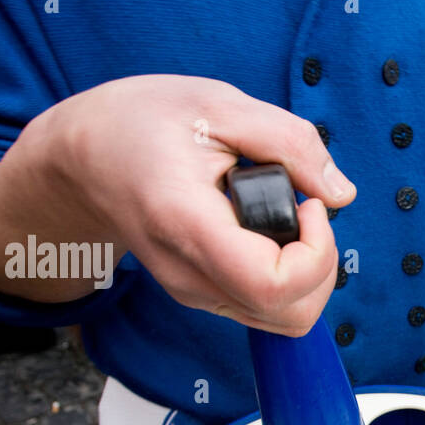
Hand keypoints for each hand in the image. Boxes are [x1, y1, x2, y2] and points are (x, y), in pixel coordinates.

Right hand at [0, 75, 351, 334]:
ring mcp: (194, 293)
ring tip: (283, 216)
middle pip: (290, 314)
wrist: (83, 158)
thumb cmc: (141, 124)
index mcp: (186, 225)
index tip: (308, 203)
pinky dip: (291, 275)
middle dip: (321, 263)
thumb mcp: (218, 105)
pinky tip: (270, 231)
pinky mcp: (203, 295)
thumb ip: (288, 142)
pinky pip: (269, 308)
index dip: (315, 251)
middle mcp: (188, 276)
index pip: (272, 285)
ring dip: (309, 270)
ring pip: (285, 319)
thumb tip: (340, 194)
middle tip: (302, 206)